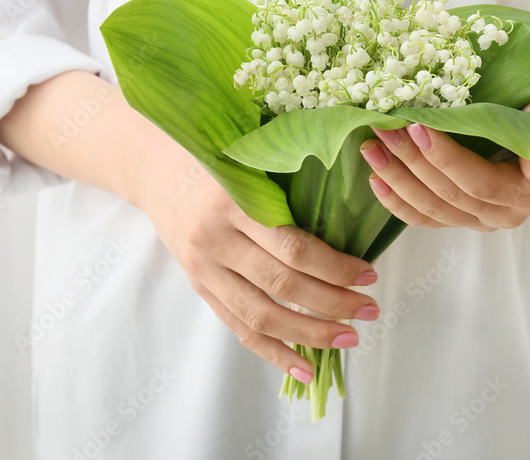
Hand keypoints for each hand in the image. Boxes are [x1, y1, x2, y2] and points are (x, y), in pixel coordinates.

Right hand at [131, 146, 380, 383]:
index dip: (334, 266)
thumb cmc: (219, 163)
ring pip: (261, 315)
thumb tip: (354, 218)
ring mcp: (205, 269)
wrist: (159, 174)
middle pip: (281, 285)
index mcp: (234, 202)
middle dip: (332, 303)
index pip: (292, 247)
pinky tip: (305, 367)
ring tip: (348, 338)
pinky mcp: (201, 290)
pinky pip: (239, 329)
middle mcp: (216, 240)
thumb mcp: (253, 161)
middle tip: (370, 309)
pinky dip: (273, 352)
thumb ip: (292, 186)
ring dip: (310, 333)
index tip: (368, 274)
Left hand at [359, 83, 529, 231]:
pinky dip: (398, 201)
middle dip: (411, 162)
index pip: (481, 182)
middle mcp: (510, 215)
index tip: (416, 126)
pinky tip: (375, 179)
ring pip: (433, 210)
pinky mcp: (463, 217)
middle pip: (451, 196)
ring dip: (397, 180)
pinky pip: (426, 218)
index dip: (445, 159)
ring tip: (371, 148)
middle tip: (382, 129)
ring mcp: (484, 220)